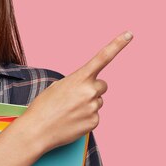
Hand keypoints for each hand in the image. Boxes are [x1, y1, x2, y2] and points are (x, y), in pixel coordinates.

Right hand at [21, 31, 132, 153]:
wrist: (37, 130)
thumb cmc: (44, 106)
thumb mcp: (58, 86)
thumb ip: (77, 83)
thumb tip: (90, 91)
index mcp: (80, 77)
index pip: (103, 57)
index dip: (117, 44)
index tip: (129, 34)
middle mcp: (90, 91)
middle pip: (102, 86)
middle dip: (92, 90)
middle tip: (75, 98)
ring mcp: (93, 107)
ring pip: (97, 102)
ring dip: (87, 105)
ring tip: (69, 111)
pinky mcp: (94, 122)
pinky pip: (95, 117)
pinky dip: (85, 118)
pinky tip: (72, 121)